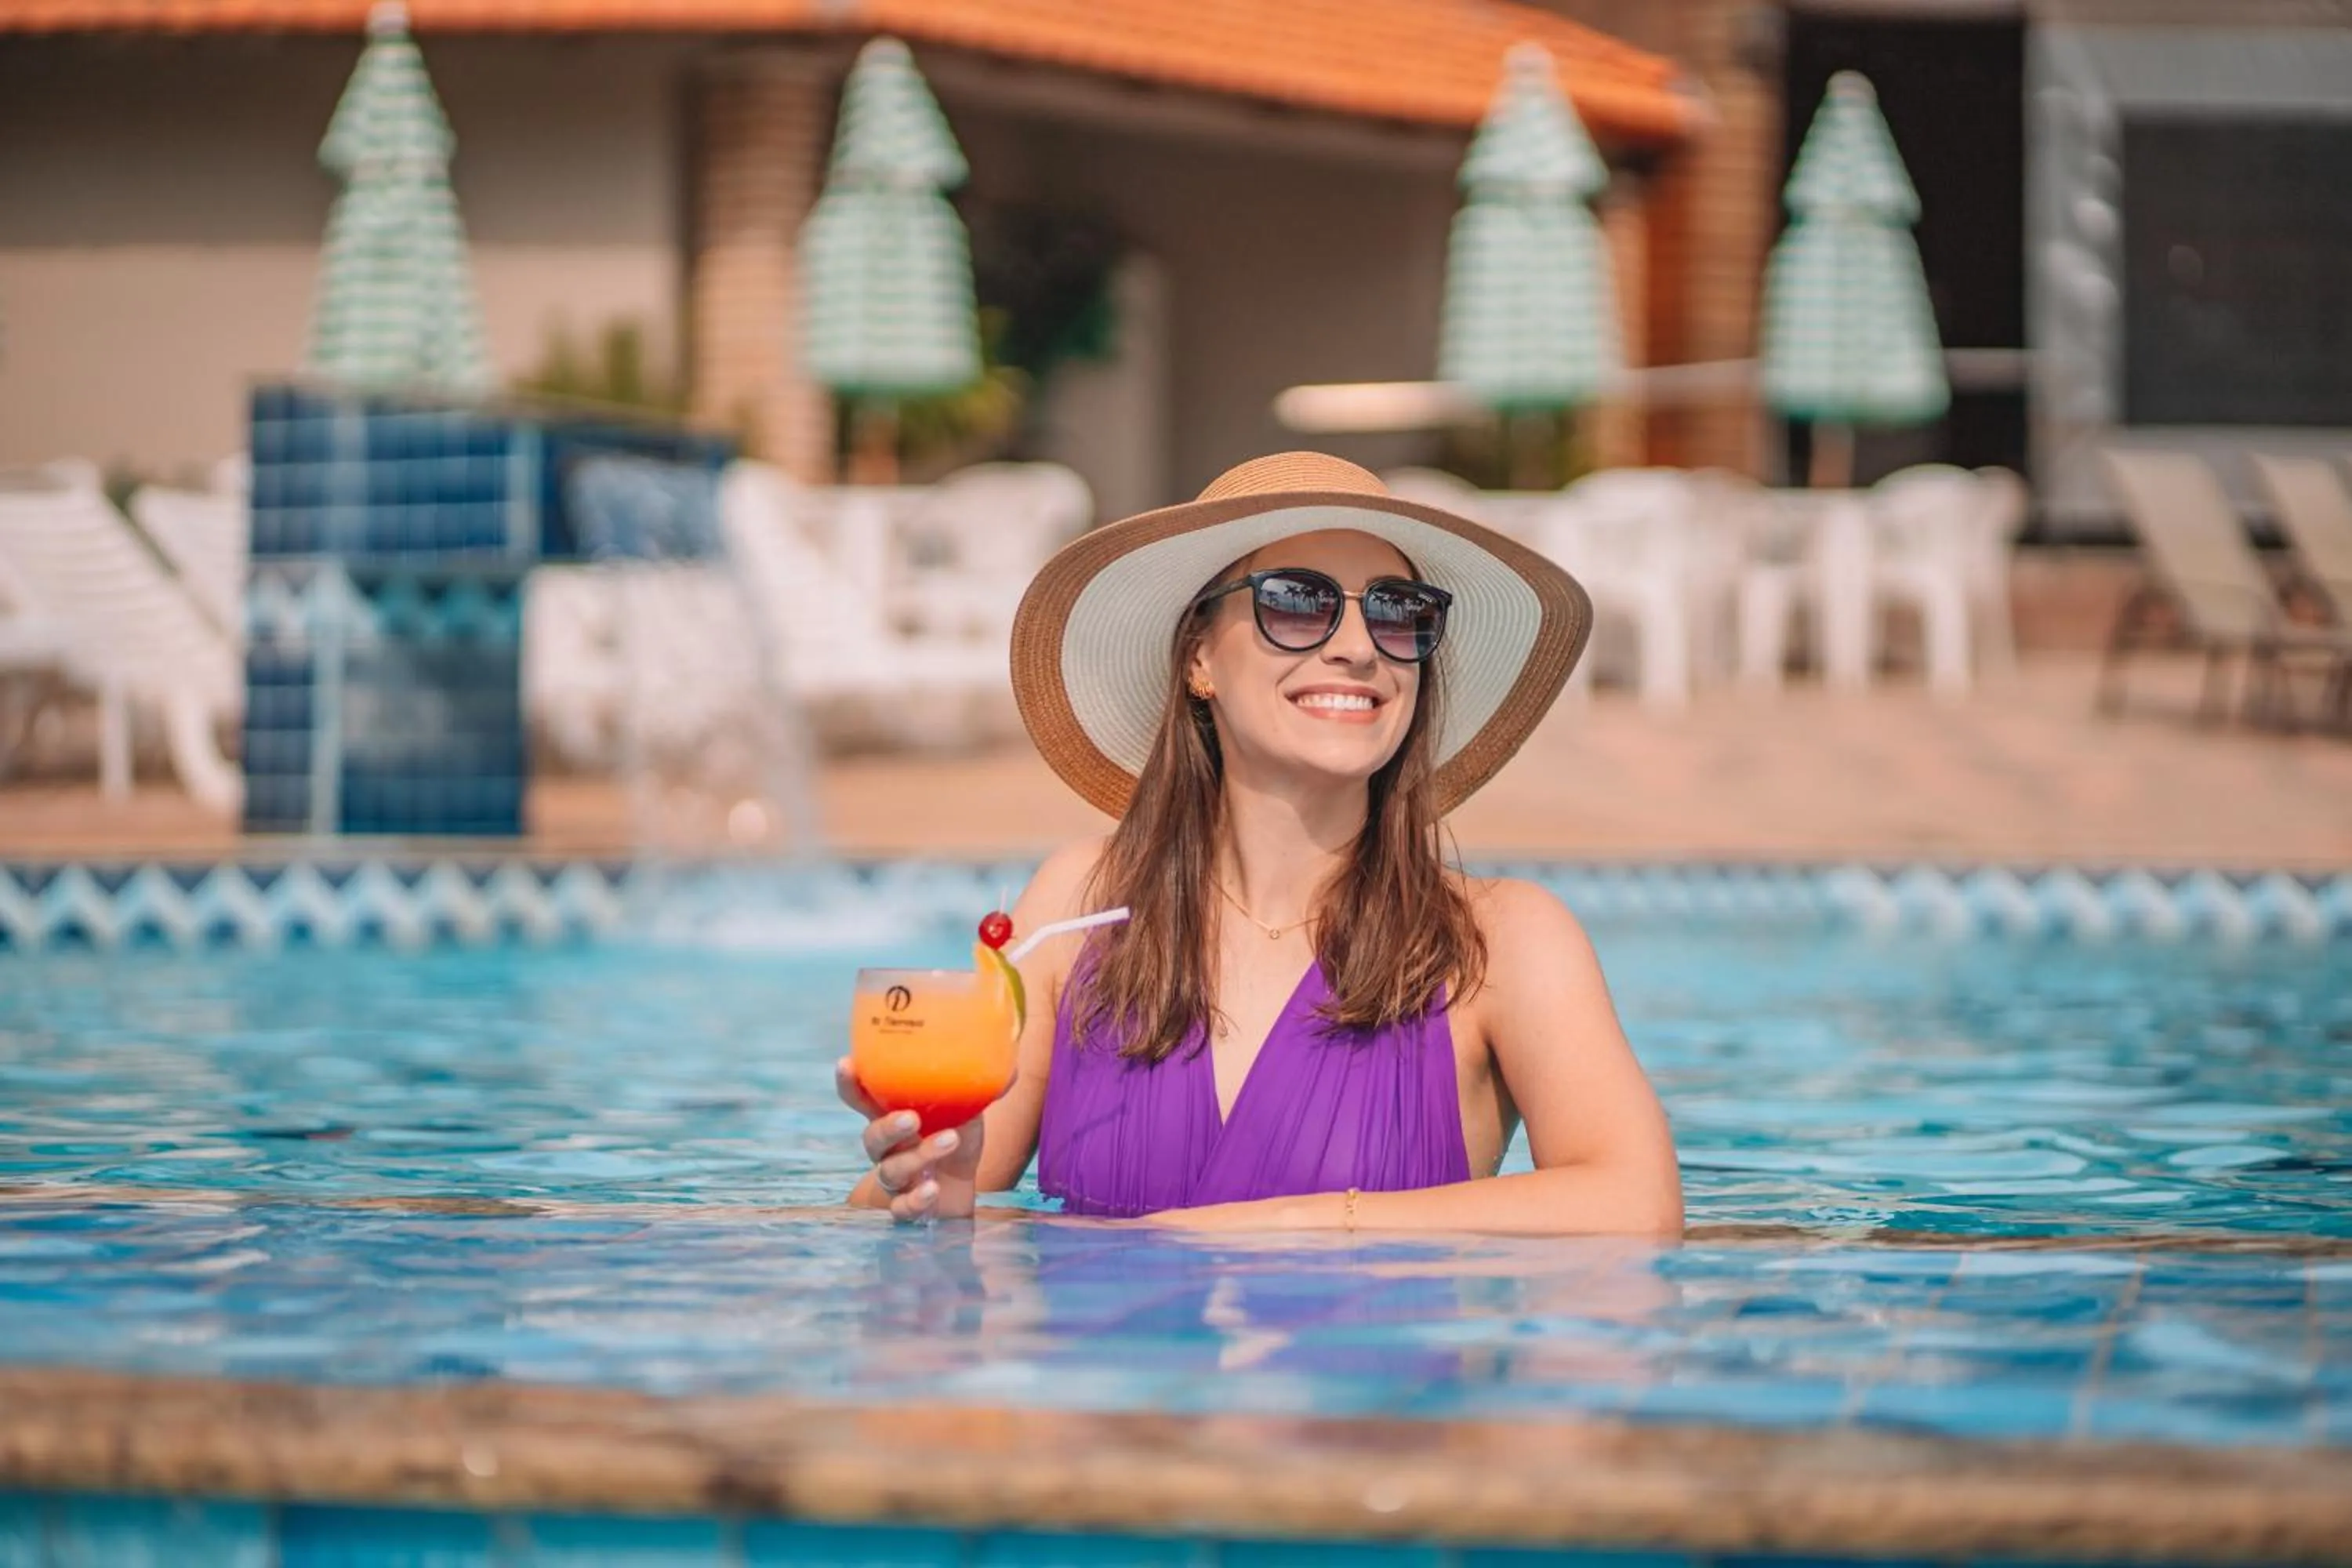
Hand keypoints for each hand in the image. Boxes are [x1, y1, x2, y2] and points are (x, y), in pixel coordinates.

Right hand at [837, 1058, 985, 1221]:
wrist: (961, 1185)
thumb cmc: (954, 1135)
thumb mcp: (967, 1110)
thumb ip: (978, 1089)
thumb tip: (1009, 1065)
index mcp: (894, 1115)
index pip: (862, 1098)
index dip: (850, 1083)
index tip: (846, 1063)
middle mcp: (888, 1147)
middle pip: (872, 1137)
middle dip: (888, 1127)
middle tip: (911, 1118)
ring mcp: (894, 1178)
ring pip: (891, 1171)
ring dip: (919, 1157)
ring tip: (950, 1140)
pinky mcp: (905, 1205)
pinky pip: (901, 1207)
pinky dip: (915, 1200)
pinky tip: (933, 1190)